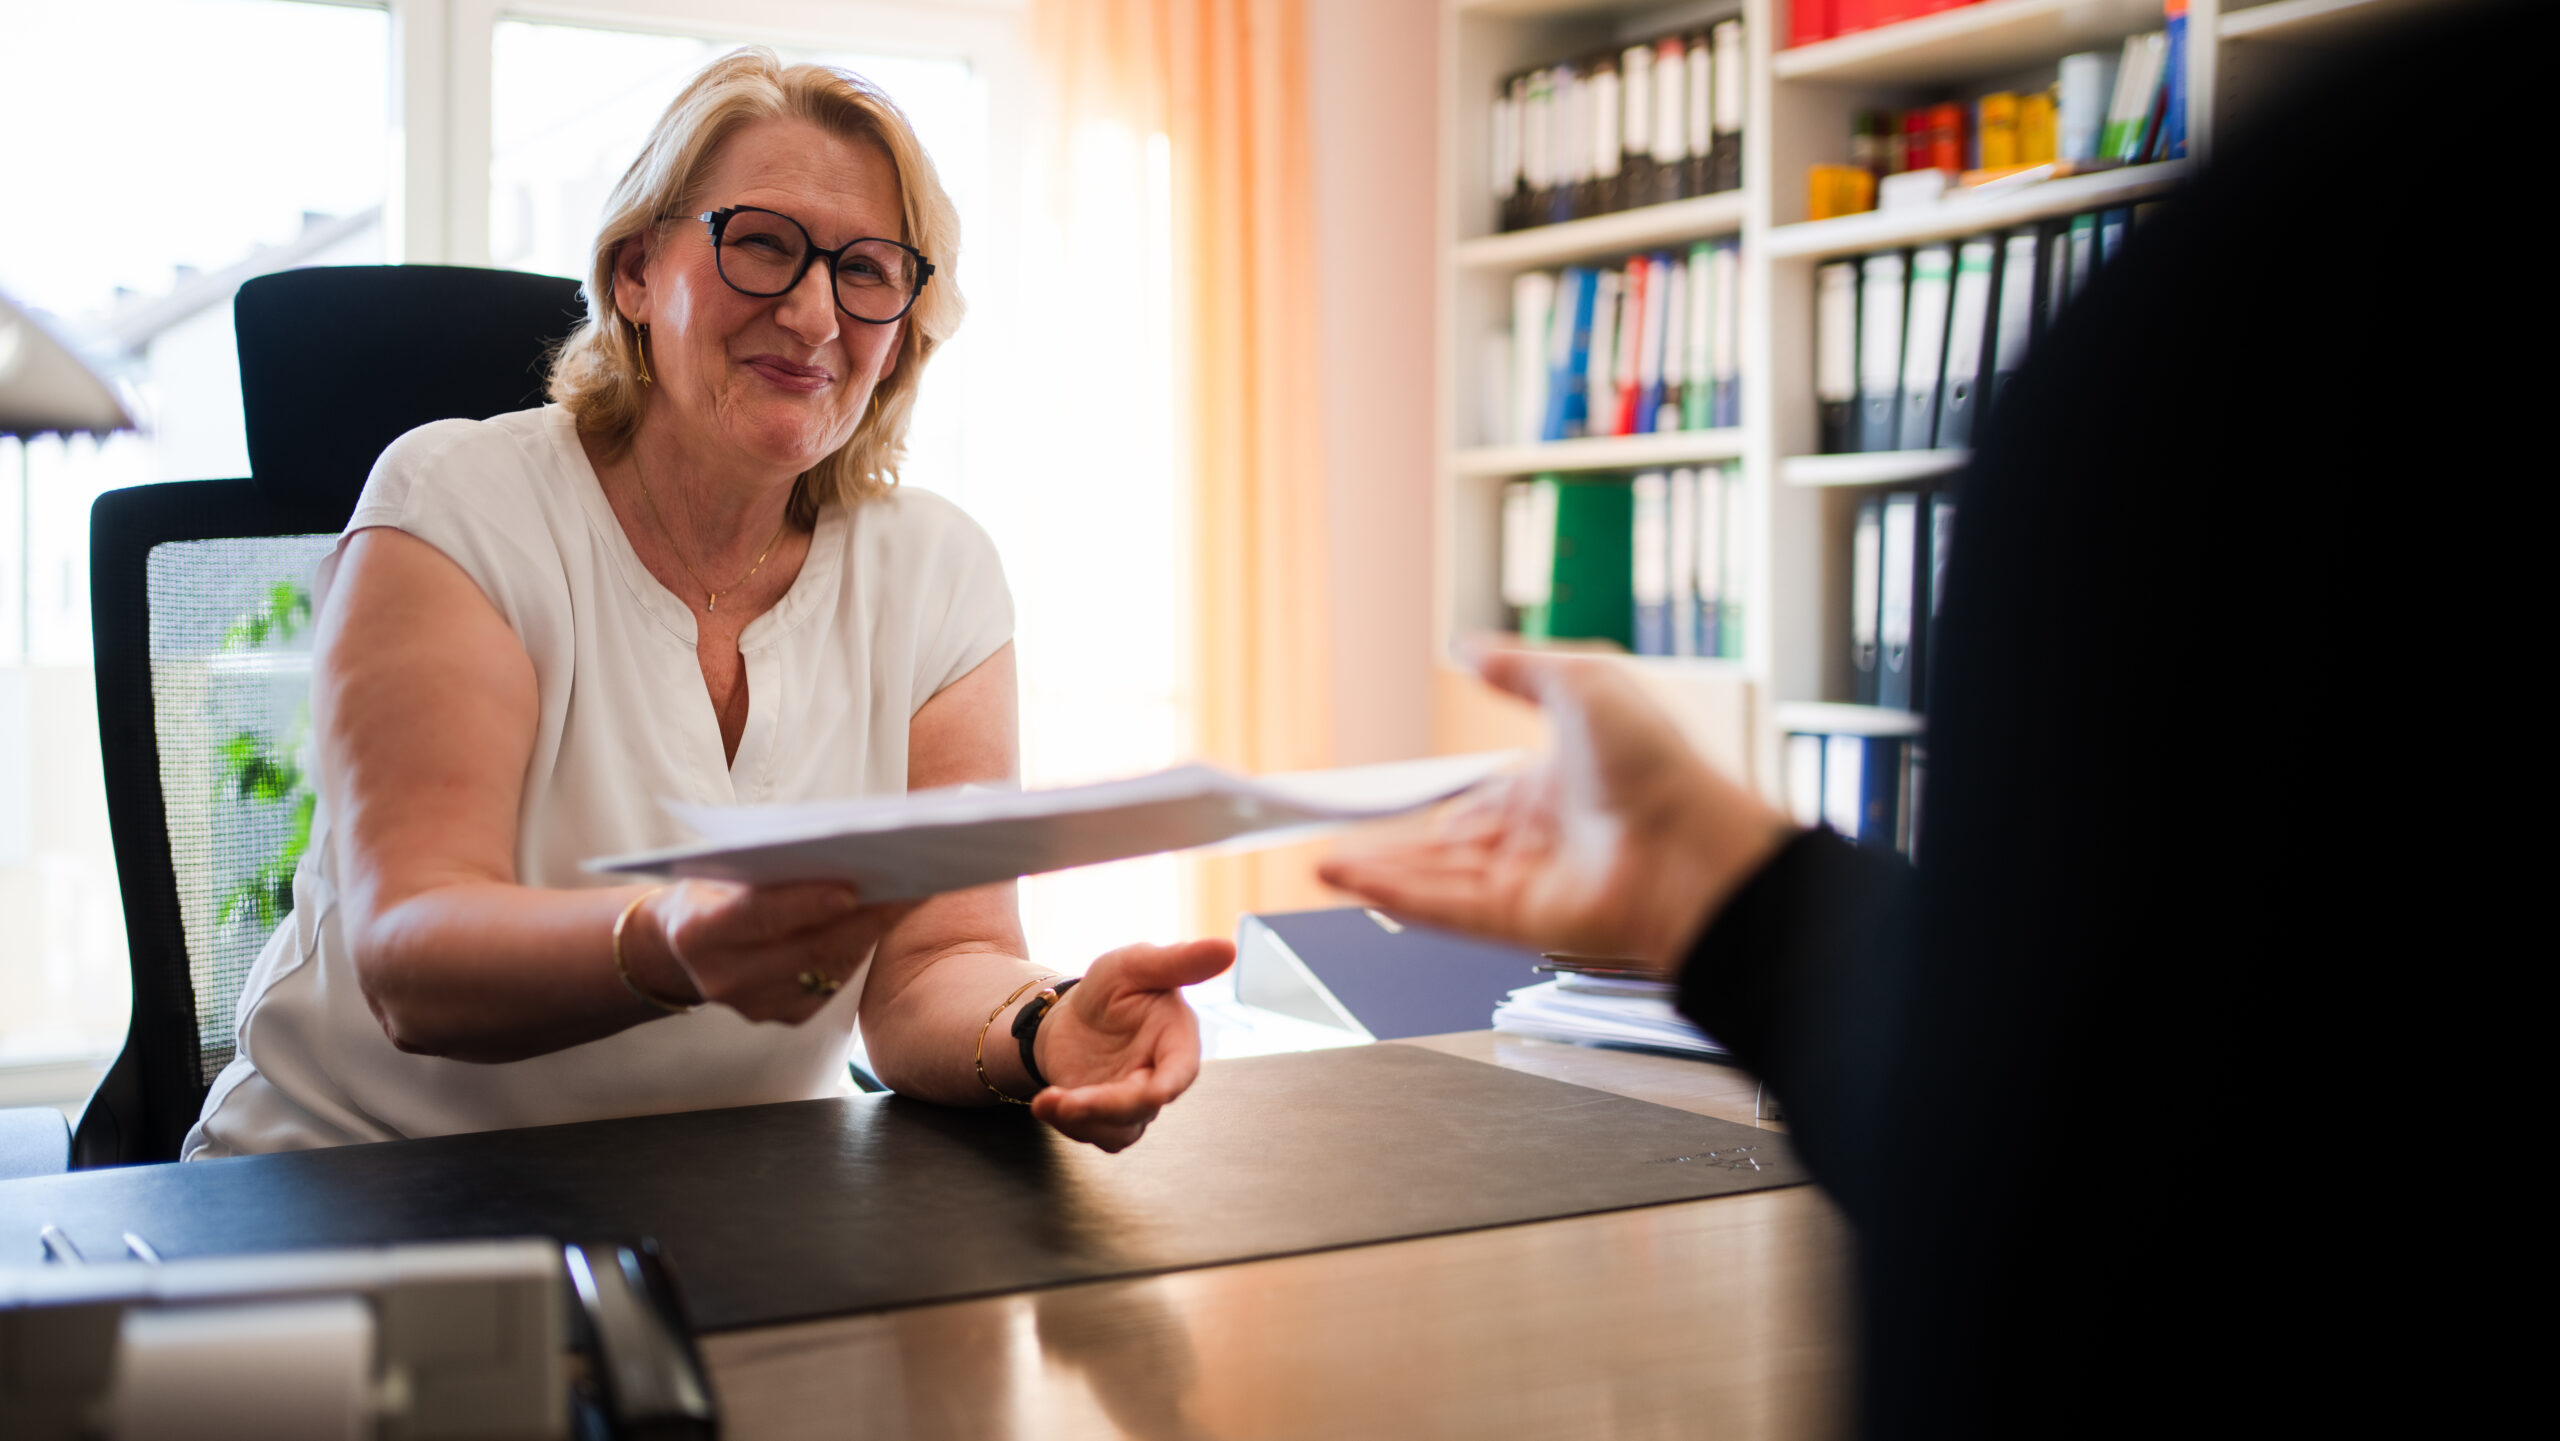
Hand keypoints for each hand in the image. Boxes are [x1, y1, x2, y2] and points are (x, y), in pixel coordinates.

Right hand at [637, 880, 914, 1022]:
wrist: (684, 949)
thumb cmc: (714, 890)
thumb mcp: (723, 869)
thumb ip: (767, 865)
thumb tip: (839, 849)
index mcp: (698, 932)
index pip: (759, 916)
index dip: (806, 904)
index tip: (852, 889)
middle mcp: (724, 976)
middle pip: (808, 950)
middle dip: (862, 920)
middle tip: (906, 889)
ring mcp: (756, 1004)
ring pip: (830, 969)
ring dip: (872, 933)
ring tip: (908, 898)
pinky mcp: (785, 1015)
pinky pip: (835, 982)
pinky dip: (861, 949)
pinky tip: (885, 921)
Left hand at [1029, 938, 1234, 1151]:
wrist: (1068, 1016)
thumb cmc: (1110, 988)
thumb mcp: (1136, 965)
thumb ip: (1179, 961)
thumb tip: (1227, 948)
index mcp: (1176, 1040)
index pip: (1181, 1071)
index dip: (1170, 1085)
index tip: (1154, 1093)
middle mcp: (1160, 1077)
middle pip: (1142, 1106)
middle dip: (1103, 1106)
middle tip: (1064, 1100)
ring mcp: (1134, 1104)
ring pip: (1118, 1130)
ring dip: (1080, 1120)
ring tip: (1046, 1101)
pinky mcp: (1107, 1119)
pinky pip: (1094, 1135)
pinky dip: (1066, 1124)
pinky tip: (1045, 1103)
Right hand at [1318, 650, 1794, 972]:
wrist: (1693, 840)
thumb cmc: (1659, 762)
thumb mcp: (1582, 683)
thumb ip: (1518, 668)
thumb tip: (1469, 646)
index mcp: (1556, 786)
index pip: (1482, 800)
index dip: (1438, 801)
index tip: (1391, 801)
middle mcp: (1541, 838)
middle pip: (1450, 847)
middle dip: (1395, 848)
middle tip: (1339, 840)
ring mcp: (1529, 882)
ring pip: (1437, 880)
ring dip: (1379, 872)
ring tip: (1322, 864)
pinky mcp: (1520, 920)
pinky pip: (1445, 910)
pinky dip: (1396, 896)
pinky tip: (1351, 883)